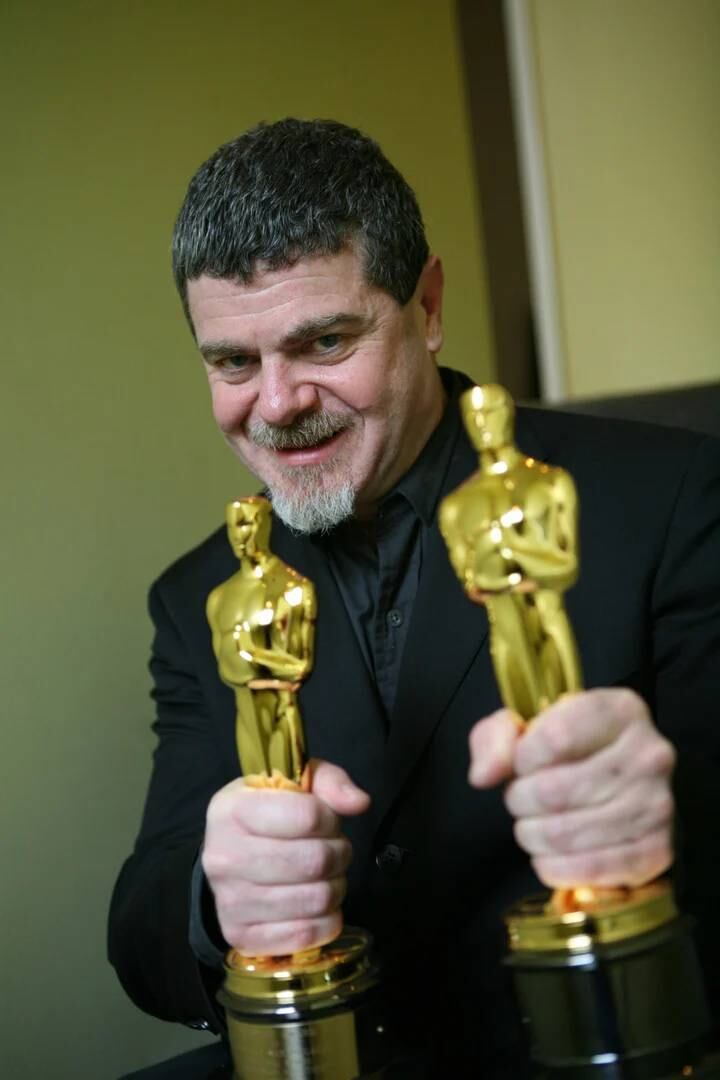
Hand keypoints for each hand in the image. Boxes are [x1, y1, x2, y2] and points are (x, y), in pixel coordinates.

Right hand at [202, 760, 369, 954]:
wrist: (230, 857)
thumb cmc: (268, 814)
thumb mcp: (295, 783)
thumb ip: (330, 782)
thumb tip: (359, 802)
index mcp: (231, 810)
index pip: (307, 816)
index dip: (331, 819)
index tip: (327, 821)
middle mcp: (223, 857)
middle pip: (315, 861)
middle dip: (339, 854)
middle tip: (334, 851)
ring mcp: (229, 902)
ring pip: (315, 899)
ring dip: (336, 887)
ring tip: (326, 876)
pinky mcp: (240, 936)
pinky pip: (305, 936)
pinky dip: (326, 921)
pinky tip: (317, 906)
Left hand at [468, 689, 675, 887]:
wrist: (616, 781)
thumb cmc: (567, 750)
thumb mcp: (525, 726)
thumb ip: (495, 738)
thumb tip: (484, 775)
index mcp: (620, 711)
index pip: (555, 739)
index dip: (522, 758)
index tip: (522, 763)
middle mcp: (648, 755)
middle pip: (555, 791)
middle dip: (521, 801)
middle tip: (522, 799)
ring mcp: (657, 805)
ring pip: (565, 834)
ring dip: (533, 834)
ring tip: (534, 824)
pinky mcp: (656, 850)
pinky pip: (589, 869)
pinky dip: (555, 867)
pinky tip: (549, 854)